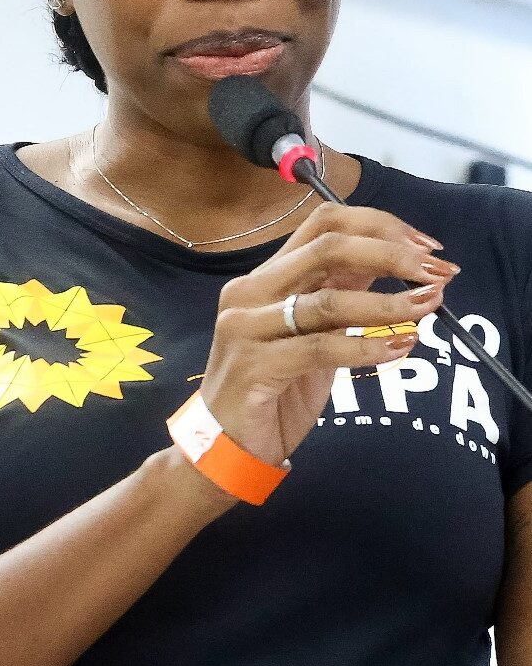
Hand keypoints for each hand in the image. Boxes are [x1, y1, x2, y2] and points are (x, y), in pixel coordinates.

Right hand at [200, 202, 456, 468]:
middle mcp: (249, 292)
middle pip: (326, 248)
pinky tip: (398, 347)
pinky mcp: (252, 365)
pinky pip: (321, 349)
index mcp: (264, 277)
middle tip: (436, 272)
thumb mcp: (312, 333)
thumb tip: (398, 262)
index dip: (380, 226)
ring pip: (327, 301)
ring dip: (388, 304)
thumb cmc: (275, 388)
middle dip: (391, 254)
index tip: (427, 248)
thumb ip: (342, 294)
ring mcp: (245, 327)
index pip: (322, 224)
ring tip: (428, 309)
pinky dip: (367, 346)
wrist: (228, 442)